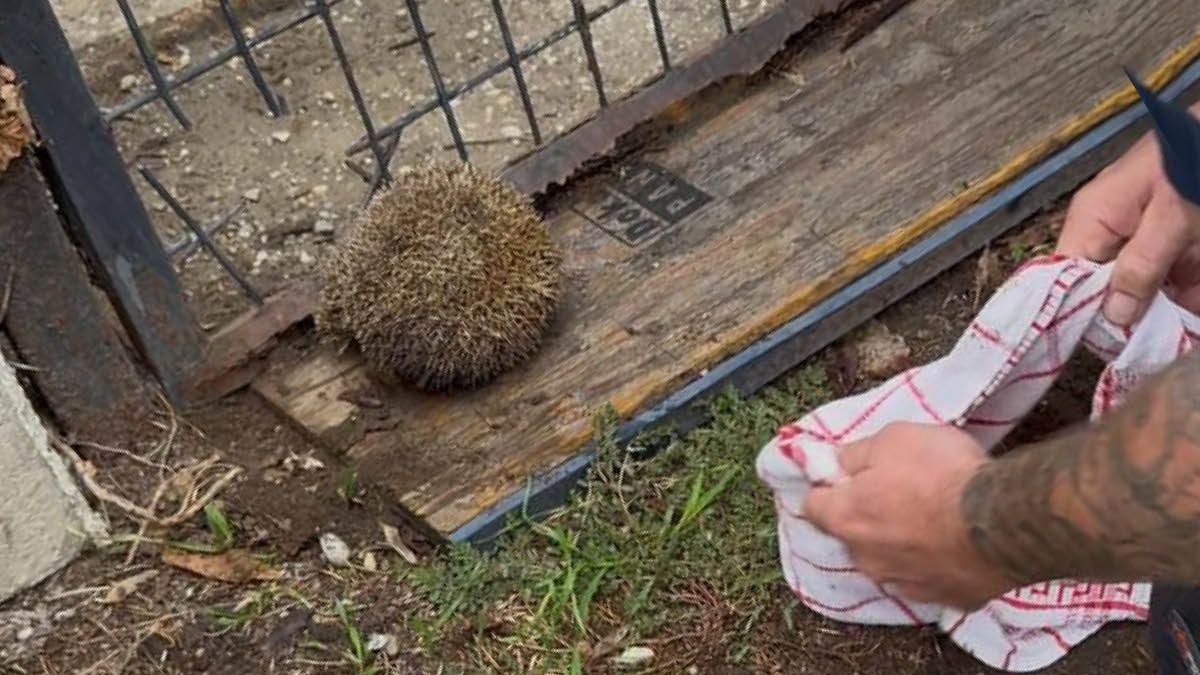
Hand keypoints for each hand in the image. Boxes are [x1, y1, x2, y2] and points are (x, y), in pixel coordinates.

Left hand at [803, 422, 1013, 609]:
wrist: (1004, 520)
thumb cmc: (942, 473)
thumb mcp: (892, 439)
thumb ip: (856, 454)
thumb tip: (838, 463)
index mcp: (846, 519)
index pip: (812, 504)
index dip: (828, 486)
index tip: (846, 475)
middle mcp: (867, 559)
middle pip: (852, 534)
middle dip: (867, 515)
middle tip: (899, 491)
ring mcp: (905, 585)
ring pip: (889, 560)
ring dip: (901, 543)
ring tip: (933, 519)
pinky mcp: (946, 600)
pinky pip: (929, 578)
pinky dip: (936, 563)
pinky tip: (955, 545)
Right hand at [1057, 112, 1199, 324]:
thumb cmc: (1196, 163)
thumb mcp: (1173, 215)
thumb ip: (1142, 265)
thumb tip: (1113, 316)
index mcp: (1093, 219)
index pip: (1066, 278)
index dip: (1080, 312)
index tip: (1108, 342)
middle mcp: (1109, 233)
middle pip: (1103, 290)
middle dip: (1131, 318)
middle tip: (1152, 344)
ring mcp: (1141, 240)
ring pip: (1141, 293)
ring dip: (1163, 315)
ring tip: (1178, 334)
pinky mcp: (1171, 246)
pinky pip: (1170, 285)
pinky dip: (1184, 302)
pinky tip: (1191, 317)